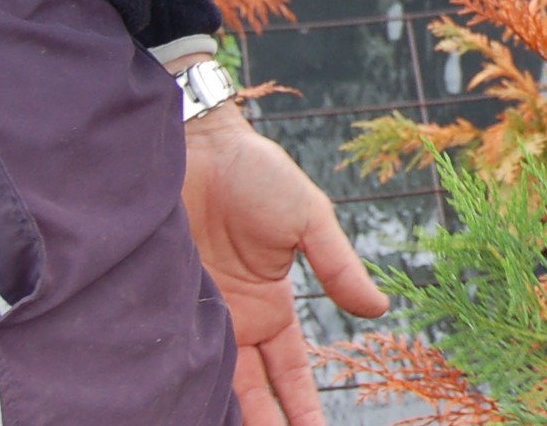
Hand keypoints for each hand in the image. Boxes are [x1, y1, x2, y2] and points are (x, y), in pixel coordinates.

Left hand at [181, 97, 390, 424]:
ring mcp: (199, 321)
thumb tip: (379, 310)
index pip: (292, 376)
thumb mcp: (309, 220)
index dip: (306, 411)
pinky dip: (186, 391)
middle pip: (254, 396)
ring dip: (233, 417)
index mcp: (273, 309)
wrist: (194, 147)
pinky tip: (193, 412)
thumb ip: (339, 267)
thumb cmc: (256, 175)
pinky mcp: (167, 311)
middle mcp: (235, 326)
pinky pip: (179, 362)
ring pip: (218, 388)